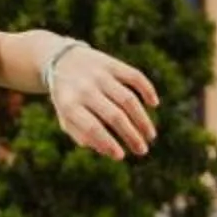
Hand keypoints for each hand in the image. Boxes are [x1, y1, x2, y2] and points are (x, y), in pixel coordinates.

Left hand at [46, 39, 159, 159]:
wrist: (62, 59)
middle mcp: (85, 89)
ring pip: (128, 99)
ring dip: (143, 119)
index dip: (108, 143)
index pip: (92, 128)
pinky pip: (135, 77)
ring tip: (150, 135)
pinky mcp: (113, 63)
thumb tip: (109, 151)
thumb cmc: (67, 97)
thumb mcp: (65, 117)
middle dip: (131, 135)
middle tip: (142, 151)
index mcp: (69, 105)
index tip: (121, 156)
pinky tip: (154, 104)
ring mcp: (100, 75)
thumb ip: (82, 134)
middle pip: (114, 116)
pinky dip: (147, 90)